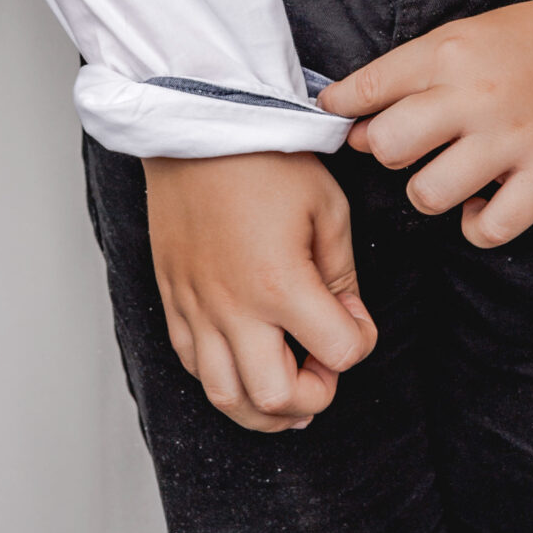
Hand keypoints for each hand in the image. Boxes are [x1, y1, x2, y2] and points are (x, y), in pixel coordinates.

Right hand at [144, 152, 376, 432]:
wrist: (197, 125)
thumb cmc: (266, 157)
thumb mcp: (326, 205)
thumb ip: (342, 273)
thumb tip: (347, 322)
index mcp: (280, 282)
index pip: (339, 353)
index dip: (360, 343)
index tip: (356, 320)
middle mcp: (234, 307)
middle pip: (276, 400)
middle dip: (313, 396)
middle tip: (321, 366)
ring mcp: (196, 307)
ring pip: (226, 398)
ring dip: (264, 408)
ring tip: (286, 388)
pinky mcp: (172, 299)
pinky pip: (192, 365)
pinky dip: (223, 378)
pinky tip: (244, 359)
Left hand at [316, 0, 532, 246]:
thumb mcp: (467, 34)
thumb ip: (412, 73)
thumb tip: (356, 120)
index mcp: (447, 51)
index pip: (366, 89)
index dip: (343, 112)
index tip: (342, 123)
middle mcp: (473, 95)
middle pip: (387, 148)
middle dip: (388, 154)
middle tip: (412, 149)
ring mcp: (512, 139)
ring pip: (427, 195)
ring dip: (430, 194)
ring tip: (451, 177)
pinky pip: (488, 228)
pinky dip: (478, 225)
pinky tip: (484, 204)